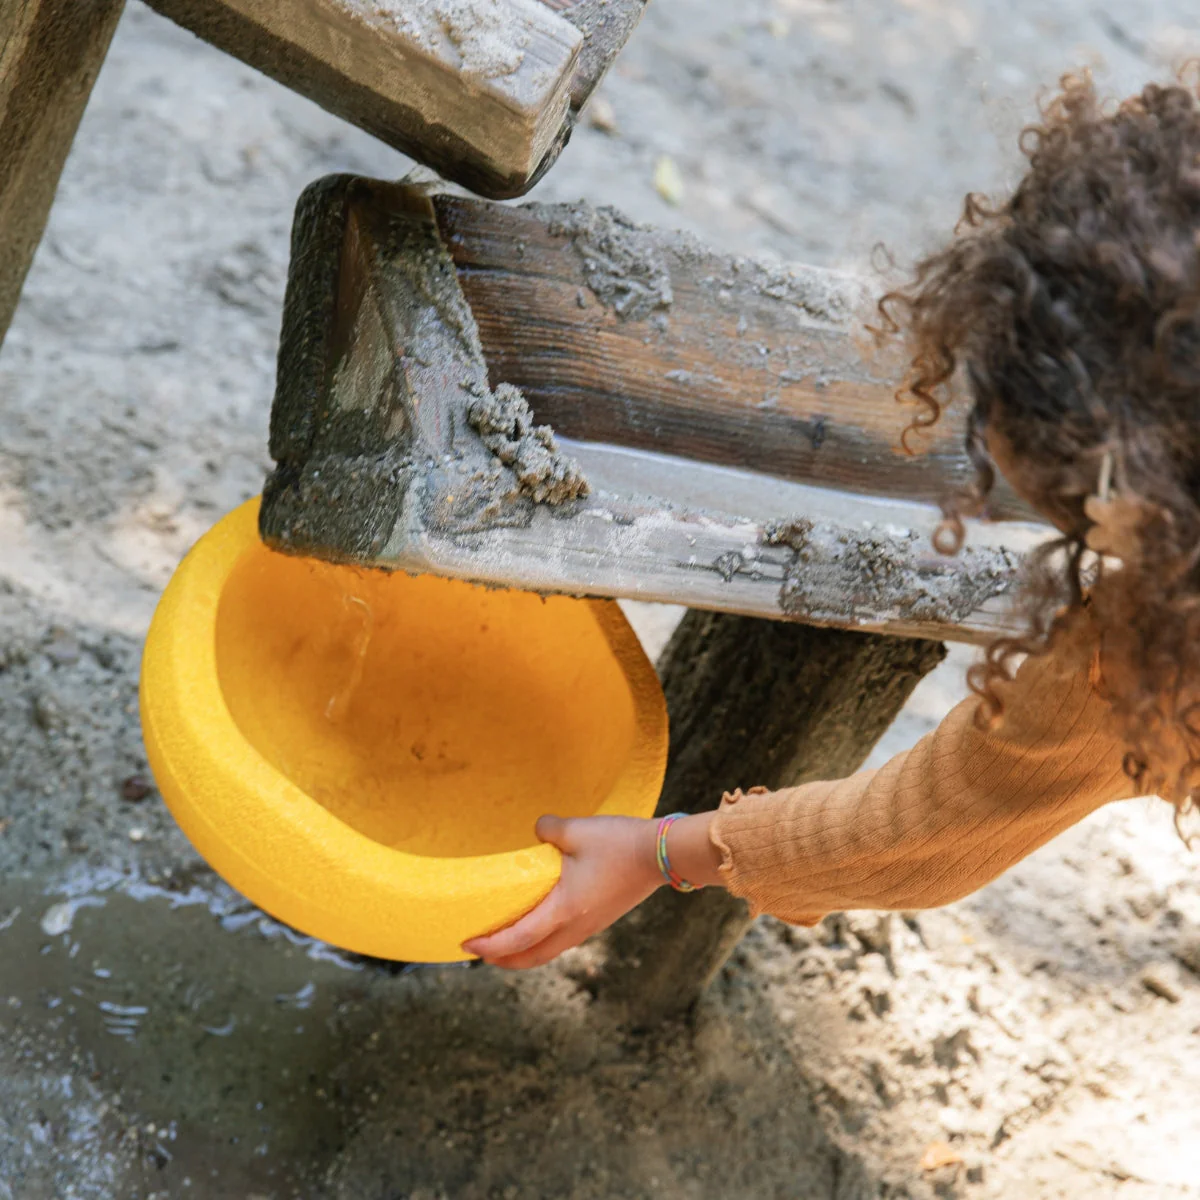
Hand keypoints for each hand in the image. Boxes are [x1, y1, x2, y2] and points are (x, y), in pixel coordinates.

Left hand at [462, 815, 661, 968]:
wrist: (662, 854)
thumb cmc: (618, 843)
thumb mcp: (576, 830)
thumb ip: (548, 829)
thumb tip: (538, 831)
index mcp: (564, 909)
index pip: (519, 938)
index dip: (490, 945)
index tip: (467, 942)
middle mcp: (576, 925)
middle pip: (532, 957)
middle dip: (503, 960)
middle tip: (480, 953)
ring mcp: (590, 926)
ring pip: (549, 951)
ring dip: (523, 953)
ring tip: (505, 943)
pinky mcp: (600, 919)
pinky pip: (563, 940)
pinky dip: (542, 941)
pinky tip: (540, 924)